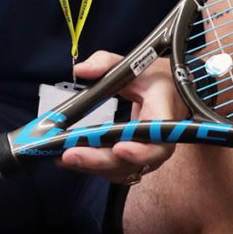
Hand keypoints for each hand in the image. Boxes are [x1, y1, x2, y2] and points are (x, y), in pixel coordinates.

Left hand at [57, 50, 184, 184]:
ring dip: (91, 166)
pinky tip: (70, 157)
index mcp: (163, 114)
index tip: (119, 148)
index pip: (159, 140)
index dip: (141, 150)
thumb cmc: (155, 80)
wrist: (170, 95)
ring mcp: (147, 156)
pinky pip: (115, 170)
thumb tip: (81, 70)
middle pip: (133, 162)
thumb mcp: (136, 63)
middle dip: (99, 160)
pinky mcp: (135, 161)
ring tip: (62, 156)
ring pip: (121, 170)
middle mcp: (159, 142)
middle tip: (70, 154)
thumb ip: (106, 63)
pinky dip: (92, 166)